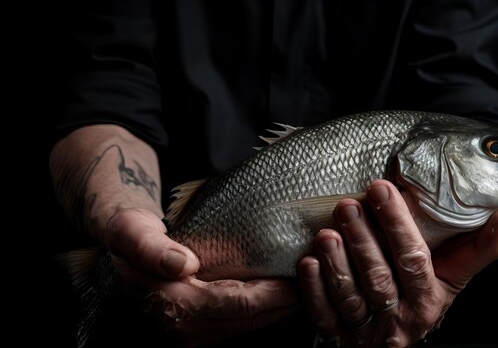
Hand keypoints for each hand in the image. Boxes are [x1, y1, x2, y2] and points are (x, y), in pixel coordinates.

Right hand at [104, 208, 298, 346]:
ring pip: (249, 325)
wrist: (117, 253)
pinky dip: (264, 309)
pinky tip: (280, 292)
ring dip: (278, 308)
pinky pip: (240, 323)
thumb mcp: (130, 231)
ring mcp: (193, 331)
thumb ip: (150, 247)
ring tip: (306, 284)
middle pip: (251, 319)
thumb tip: (182, 264)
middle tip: (317, 278)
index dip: (274, 293)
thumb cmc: (127, 236)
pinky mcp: (200, 327)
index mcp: (173, 304)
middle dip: (286, 303)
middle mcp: (186, 327)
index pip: (239, 304)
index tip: (300, 276)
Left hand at [297, 180, 497, 346]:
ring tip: (327, 232)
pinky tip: (307, 263)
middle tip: (348, 205)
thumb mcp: (453, 280)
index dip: (398, 224)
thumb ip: (478, 250)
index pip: (414, 259)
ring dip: (337, 263)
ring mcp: (366, 331)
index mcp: (428, 299)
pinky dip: (314, 290)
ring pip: (351, 297)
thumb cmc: (422, 300)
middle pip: (379, 277)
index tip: (382, 189)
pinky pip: (323, 316)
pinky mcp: (338, 337)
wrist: (392, 343)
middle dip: (363, 239)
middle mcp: (399, 318)